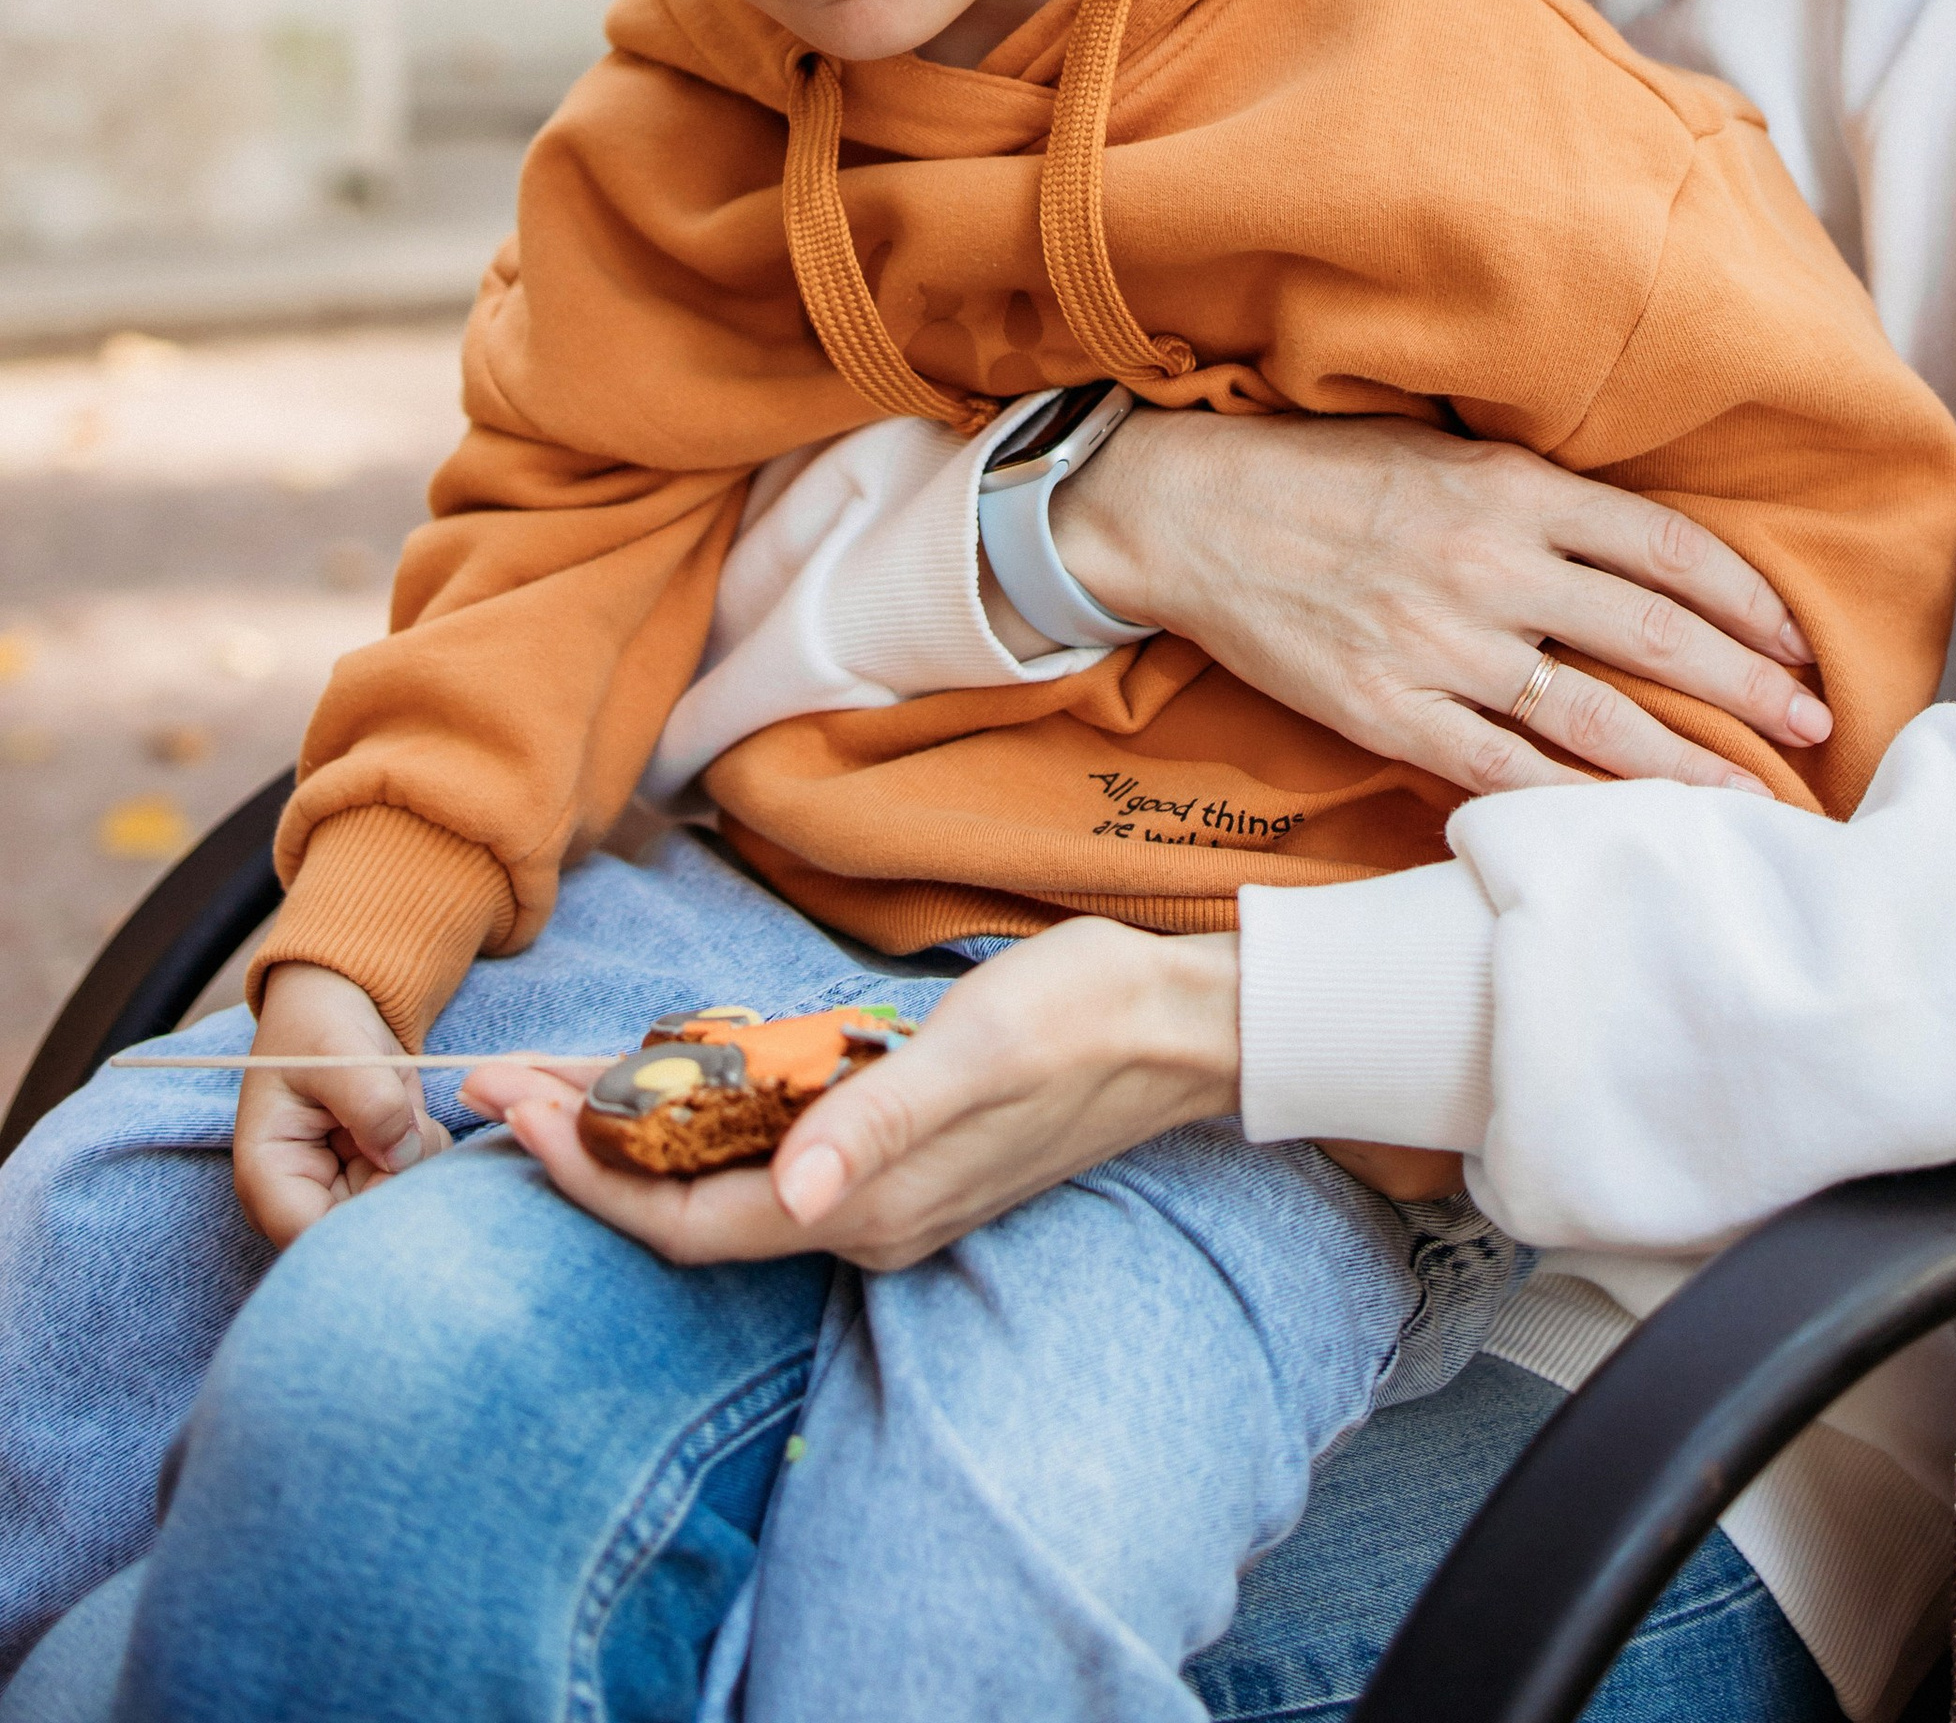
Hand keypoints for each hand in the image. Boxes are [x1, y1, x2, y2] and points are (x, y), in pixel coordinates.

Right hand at [233, 963, 448, 1245]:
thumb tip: (402, 1158)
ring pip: (397, 1211)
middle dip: (400, 1185)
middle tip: (411, 1128)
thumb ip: (369, 1103)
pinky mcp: (376, 1176)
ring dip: (420, 1163)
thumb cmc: (318, 1024)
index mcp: (267, 1176)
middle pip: (360, 1232)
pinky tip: (417, 1120)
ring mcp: (341, 1191)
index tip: (399, 1170)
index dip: (362, 1222)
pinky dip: (430, 1154)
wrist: (337, 1003)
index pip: (312, 1237)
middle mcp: (302, 1197)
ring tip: (406, 1110)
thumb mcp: (338, 1050)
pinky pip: (417, 1184)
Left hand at [471, 921, 1238, 1272]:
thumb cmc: (1080, 1019)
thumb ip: (881, 1123)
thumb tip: (798, 1200)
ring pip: (714, 1179)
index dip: (582, 1178)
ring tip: (543, 1076)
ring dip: (626, 1132)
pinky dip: (693, 1115)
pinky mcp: (888, 1146)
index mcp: (863, 1210)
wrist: (1179, 1018)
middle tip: (489, 1083)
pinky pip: (760, 1148)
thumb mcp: (977, 1051)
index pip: (681, 1224)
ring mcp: (873, 1188)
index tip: (510, 1109)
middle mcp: (857, 1218)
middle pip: (680, 1208)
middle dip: (577, 1152)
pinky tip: (662, 1074)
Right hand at [1052, 410, 1829, 800]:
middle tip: (1815, 727)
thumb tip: (1639, 547)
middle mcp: (1489, 567)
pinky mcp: (1387, 712)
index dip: (1748, 601)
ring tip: (1751, 802)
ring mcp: (1438, 647)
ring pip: (1594, 722)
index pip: (1667, 549)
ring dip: (1684, 768)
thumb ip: (1538, 498)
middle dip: (1748, 688)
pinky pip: (1500, 771)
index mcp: (1512, 490)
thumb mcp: (1445, 450)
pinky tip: (1625, 829)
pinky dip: (1571, 804)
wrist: (1190, 510)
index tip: (1798, 644)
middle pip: (1653, 636)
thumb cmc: (1324, 474)